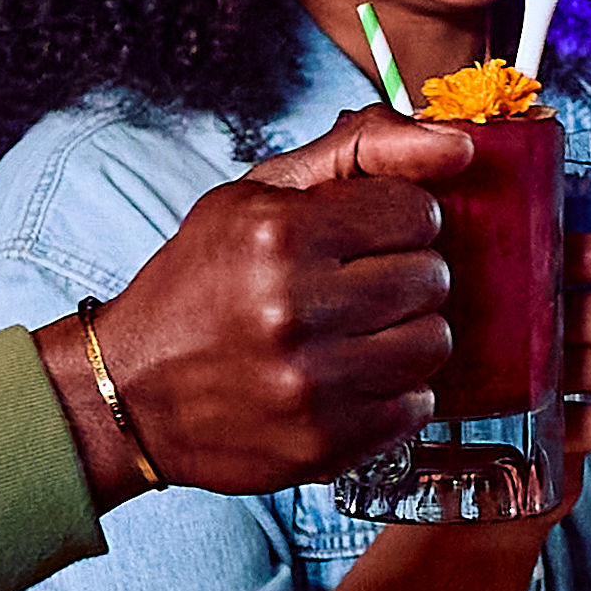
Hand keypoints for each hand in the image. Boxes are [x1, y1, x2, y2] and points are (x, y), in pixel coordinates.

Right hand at [82, 109, 462, 495]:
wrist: (131, 392)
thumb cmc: (201, 284)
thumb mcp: (257, 196)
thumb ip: (359, 151)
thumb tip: (459, 146)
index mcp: (277, 235)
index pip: (416, 211)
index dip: (398, 221)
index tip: (367, 237)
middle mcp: (294, 309)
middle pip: (432, 277)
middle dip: (405, 275)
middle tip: (359, 287)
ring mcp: (312, 384)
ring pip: (435, 342)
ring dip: (407, 334)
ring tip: (359, 333)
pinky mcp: (326, 443)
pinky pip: (419, 406)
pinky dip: (395, 391)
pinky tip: (351, 379)